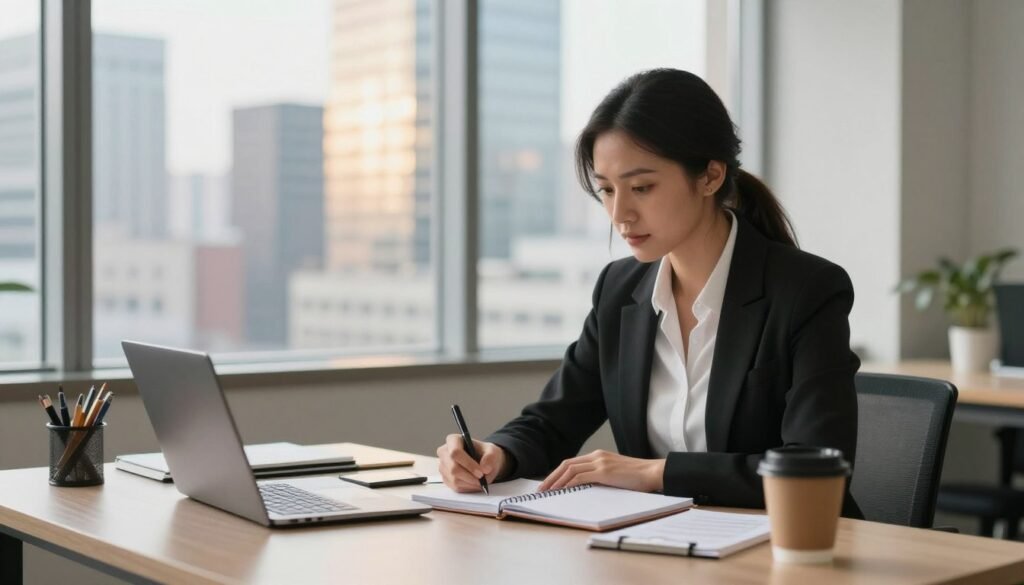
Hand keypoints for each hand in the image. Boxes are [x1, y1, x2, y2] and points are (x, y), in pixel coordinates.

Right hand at [436, 435, 508, 492]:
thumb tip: (485, 468)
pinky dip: (467, 487)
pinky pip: (455, 487)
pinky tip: (474, 483)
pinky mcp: (445, 478)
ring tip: (481, 481)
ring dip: (470, 483)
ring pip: (454, 479)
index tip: (481, 472)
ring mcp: (443, 466)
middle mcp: (444, 452)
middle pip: (453, 468)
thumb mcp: (492, 451)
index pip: (455, 452)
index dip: (468, 464)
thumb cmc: (485, 453)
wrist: (483, 462)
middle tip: (482, 479)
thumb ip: (490, 457)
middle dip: (470, 476)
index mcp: (453, 440)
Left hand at [538, 449, 664, 492]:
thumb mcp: (615, 474)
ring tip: (547, 493)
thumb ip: (600, 477)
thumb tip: (585, 488)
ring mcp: (600, 462)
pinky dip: (568, 484)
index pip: (571, 462)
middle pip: (566, 464)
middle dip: (551, 477)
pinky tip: (562, 491)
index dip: (557, 473)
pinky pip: (580, 477)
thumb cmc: (637, 477)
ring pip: (570, 470)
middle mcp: (596, 456)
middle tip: (541, 489)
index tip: (548, 484)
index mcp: (598, 455)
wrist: (653, 473)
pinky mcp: (604, 472)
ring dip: (556, 482)